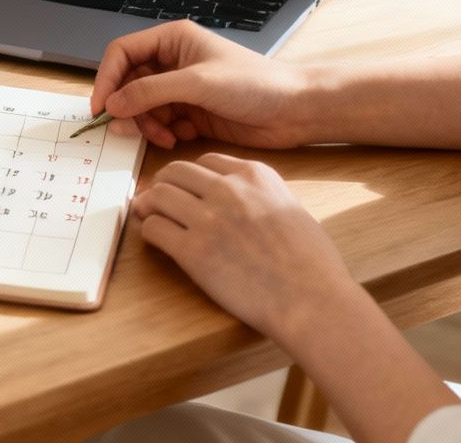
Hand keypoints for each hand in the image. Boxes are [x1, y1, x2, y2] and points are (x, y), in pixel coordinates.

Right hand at [91, 20, 312, 148]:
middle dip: (127, 107)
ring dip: (146, 124)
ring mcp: (182, 89)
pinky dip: (163, 134)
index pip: (123, 53)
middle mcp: (173, 62)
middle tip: (127, 128)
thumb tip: (113, 103)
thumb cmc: (255, 84)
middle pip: (129, 83)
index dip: (106, 78)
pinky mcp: (191, 113)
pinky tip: (179, 139)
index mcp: (173, 40)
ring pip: (143, 107)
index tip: (101, 107)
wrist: (294, 111)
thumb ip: (151, 91)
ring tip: (163, 136)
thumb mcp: (197, 83)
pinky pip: (160, 124)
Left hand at [134, 153, 355, 342]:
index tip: (185, 187)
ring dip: (149, 205)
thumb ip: (261, 195)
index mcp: (255, 174)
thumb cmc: (311, 264)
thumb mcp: (291, 208)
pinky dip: (149, 232)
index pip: (207, 160)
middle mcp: (229, 188)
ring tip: (149, 215)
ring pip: (158, 195)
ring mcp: (208, 217)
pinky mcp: (192, 250)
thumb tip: (240, 201)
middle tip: (157, 199)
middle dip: (163, 184)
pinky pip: (155, 229)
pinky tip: (156, 240)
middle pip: (175, 171)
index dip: (191, 175)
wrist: (311, 300)